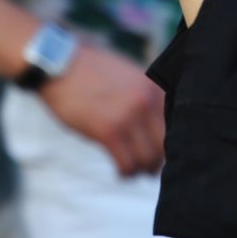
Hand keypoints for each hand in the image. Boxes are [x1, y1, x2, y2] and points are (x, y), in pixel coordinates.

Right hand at [38, 44, 167, 177]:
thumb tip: (158, 123)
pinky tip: (121, 173)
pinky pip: (126, 163)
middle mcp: (146, 103)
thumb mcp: (130, 75)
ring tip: (134, 172)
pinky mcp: (108, 131)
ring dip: (141, 170)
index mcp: (154, 89)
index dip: (169, 144)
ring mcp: (128, 117)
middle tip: (150, 169)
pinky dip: (125, 173)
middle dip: (157, 161)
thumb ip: (147, 96)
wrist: (61, 64)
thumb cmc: (93, 72)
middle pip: (164, 146)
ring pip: (147, 159)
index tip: (162, 153)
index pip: (176, 126)